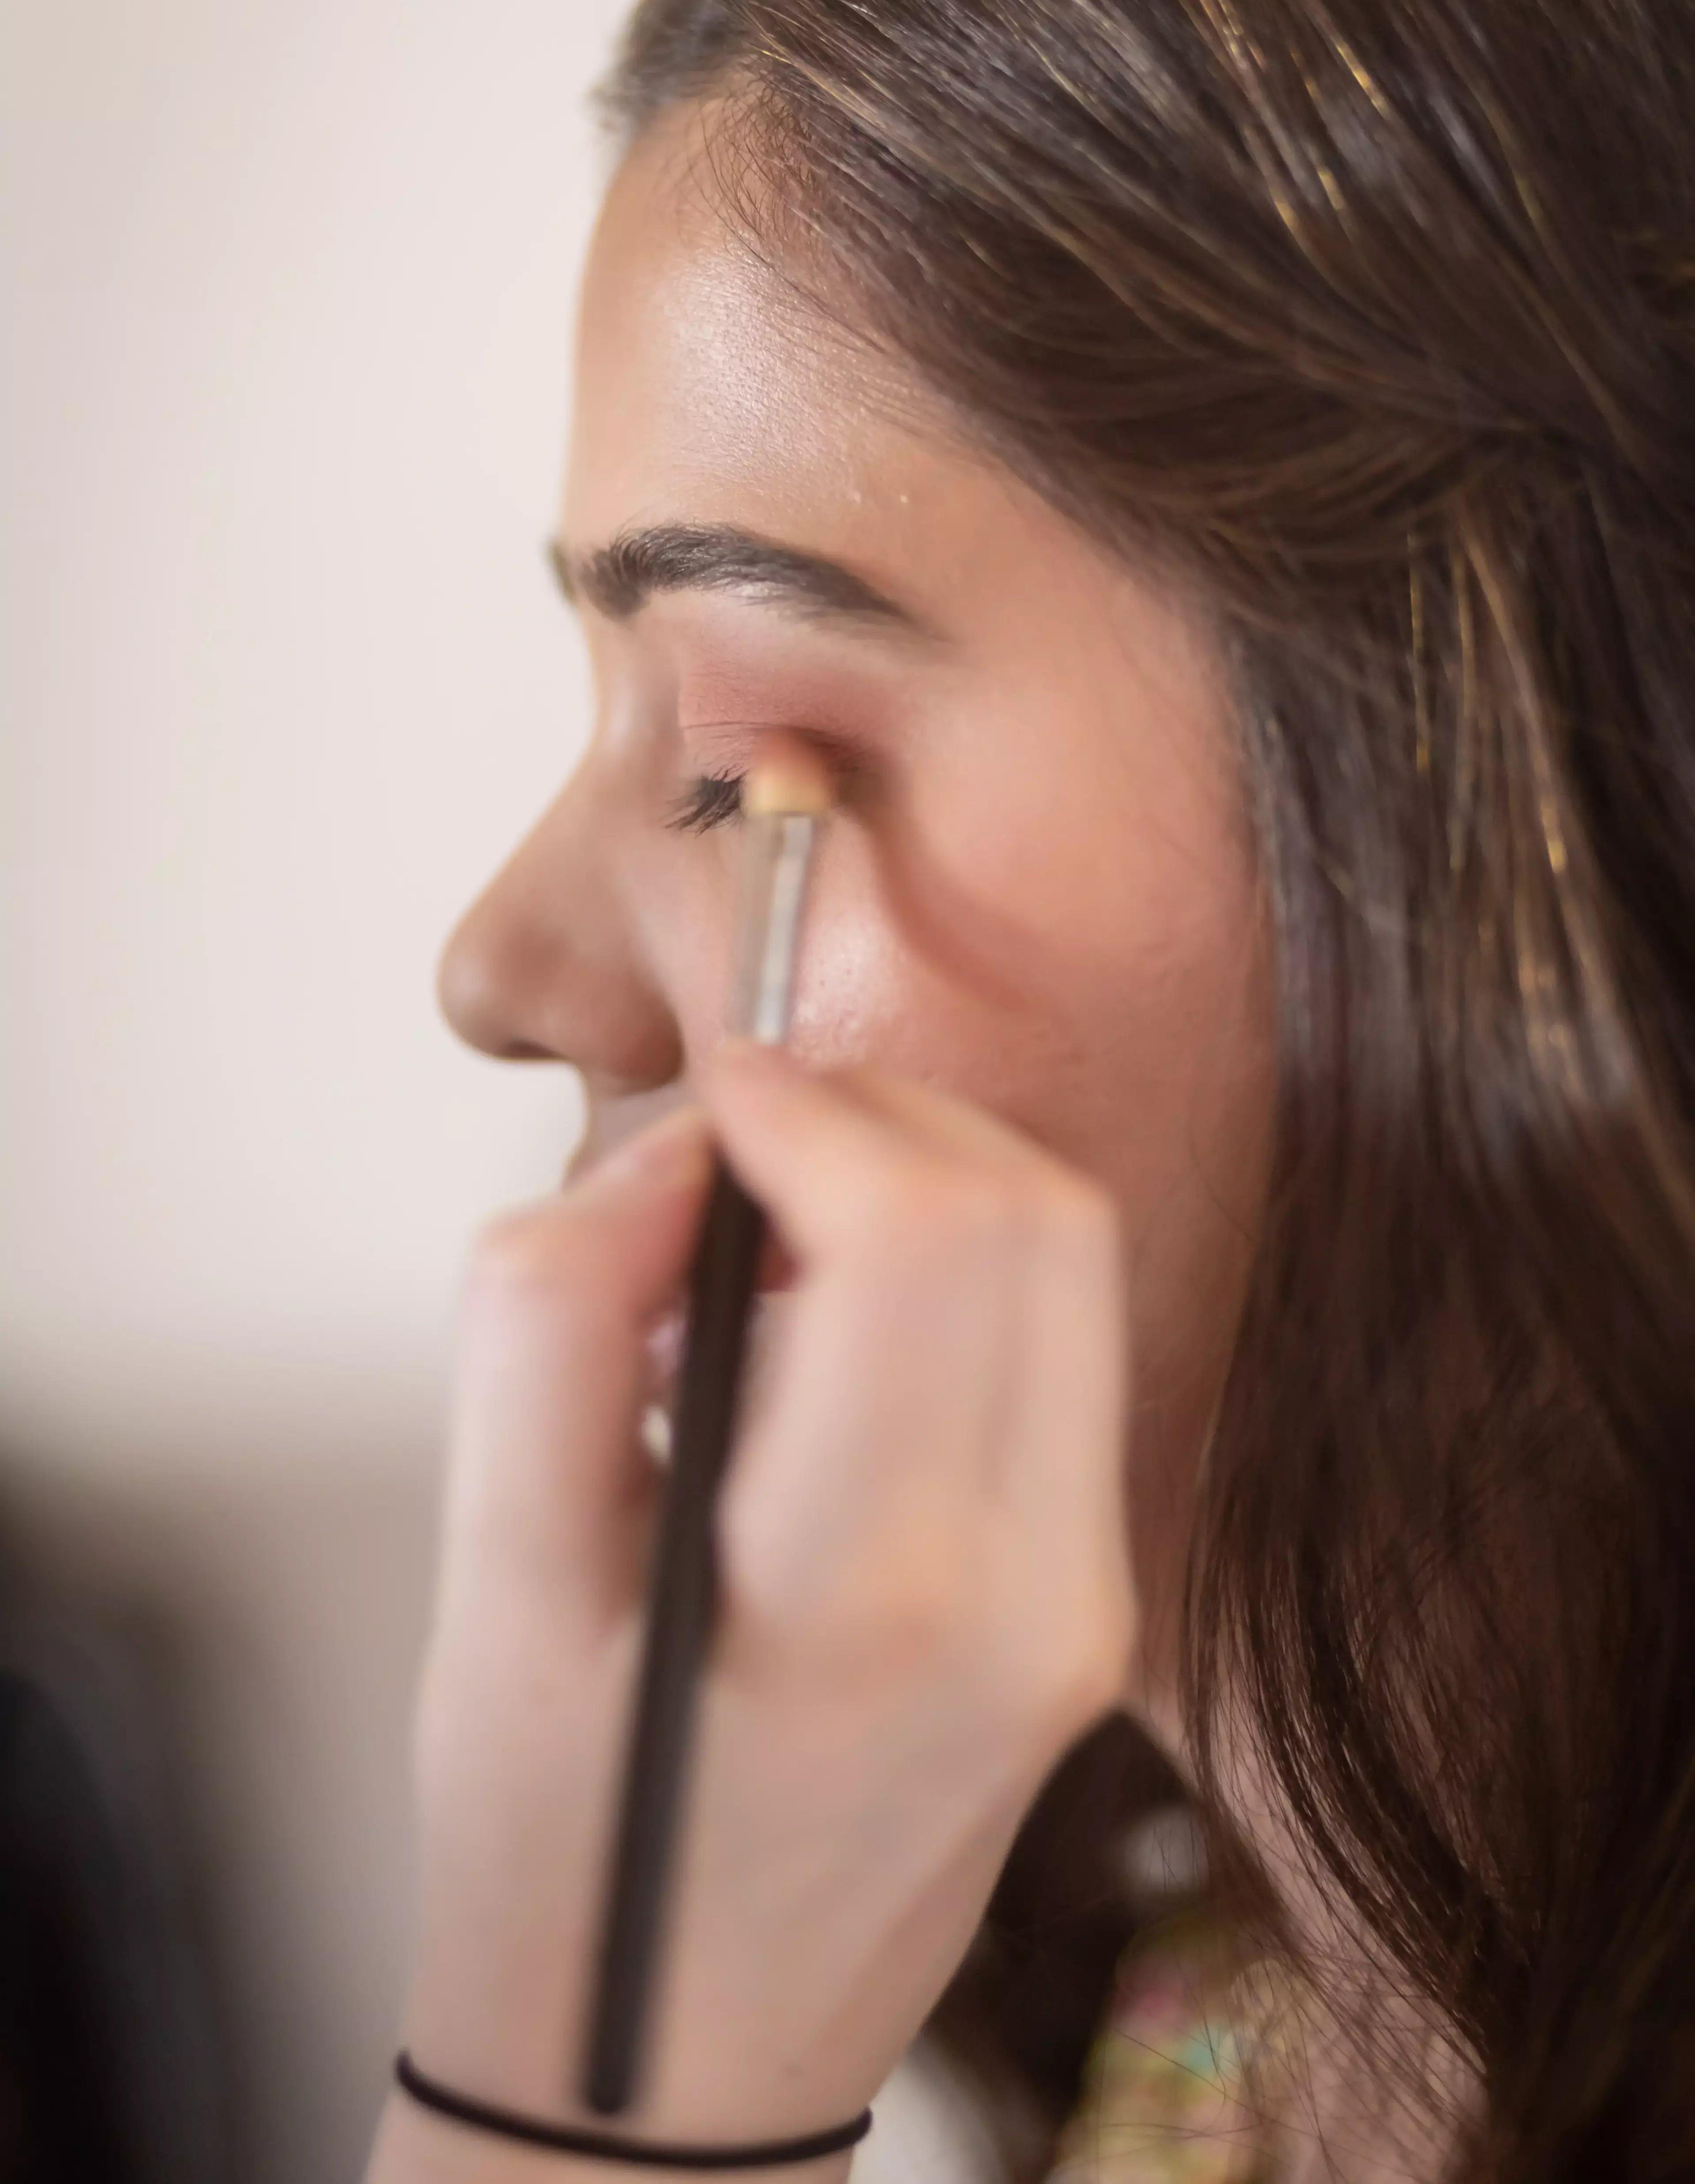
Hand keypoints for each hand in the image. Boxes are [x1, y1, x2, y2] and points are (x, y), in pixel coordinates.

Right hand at [370, 1046, 1135, 2178]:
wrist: (683, 2073)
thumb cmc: (566, 1857)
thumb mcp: (491, 1585)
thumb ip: (551, 1324)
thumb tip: (669, 1165)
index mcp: (873, 1594)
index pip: (923, 1231)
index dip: (804, 1109)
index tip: (701, 1105)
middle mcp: (1031, 1591)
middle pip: (1029, 1213)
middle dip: (869, 1120)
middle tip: (720, 1166)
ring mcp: (1085, 1601)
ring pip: (1065, 1261)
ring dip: (910, 1187)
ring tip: (747, 1270)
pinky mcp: (1089, 1602)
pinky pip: (1058, 1349)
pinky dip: (945, 1277)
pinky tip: (811, 1345)